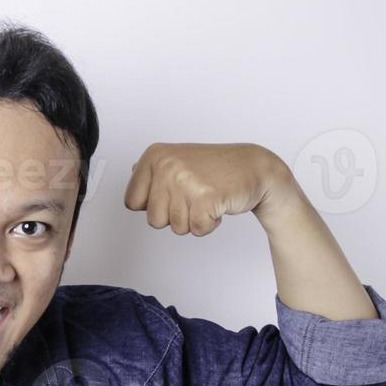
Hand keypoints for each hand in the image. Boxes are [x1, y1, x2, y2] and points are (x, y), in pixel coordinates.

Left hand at [123, 143, 290, 235]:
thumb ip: (152, 171)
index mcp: (155, 156)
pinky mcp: (205, 198)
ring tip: (205, 198)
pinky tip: (216, 204)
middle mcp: (167, 166)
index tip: (170, 194)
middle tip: (192, 196)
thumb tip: (132, 174)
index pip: (132, 202)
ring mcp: (185, 181)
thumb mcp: (177, 159)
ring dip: (193, 220)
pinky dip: (208, 224)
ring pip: (175, 227)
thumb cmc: (216, 167)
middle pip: (153, 220)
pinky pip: (197, 229)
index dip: (153, 206)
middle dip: (174, 216)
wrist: (253, 167)